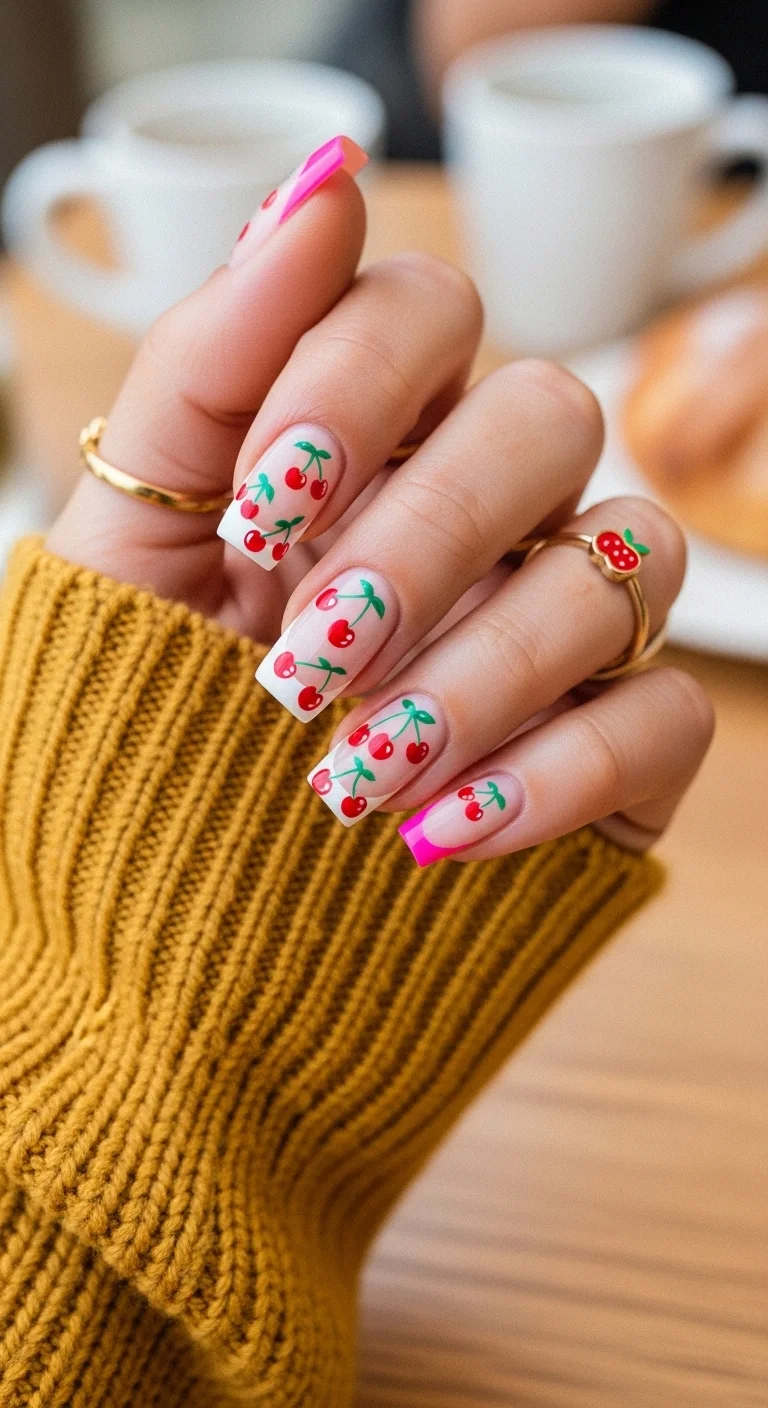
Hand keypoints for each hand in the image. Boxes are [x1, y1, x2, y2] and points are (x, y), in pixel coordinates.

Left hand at [47, 162, 712, 859]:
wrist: (176, 914)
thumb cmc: (149, 717)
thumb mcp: (129, 542)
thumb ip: (207, 365)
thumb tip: (317, 181)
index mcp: (367, 440)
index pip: (424, 307)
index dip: (352, 382)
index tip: (262, 508)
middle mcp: (483, 509)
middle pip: (549, 416)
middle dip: (426, 536)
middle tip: (312, 655)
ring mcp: (560, 619)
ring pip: (626, 560)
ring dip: (486, 666)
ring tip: (356, 771)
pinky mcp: (618, 741)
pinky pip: (664, 711)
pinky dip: (557, 769)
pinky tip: (440, 833)